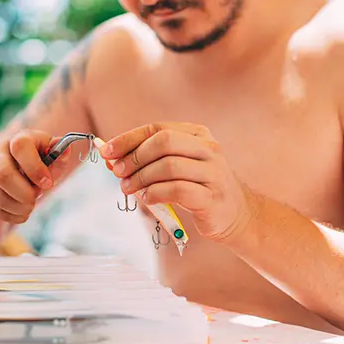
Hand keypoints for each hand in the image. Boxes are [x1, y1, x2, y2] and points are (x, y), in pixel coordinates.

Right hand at [0, 130, 71, 224]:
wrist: (20, 167)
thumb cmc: (40, 161)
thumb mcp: (54, 158)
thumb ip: (60, 156)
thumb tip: (66, 150)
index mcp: (18, 139)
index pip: (20, 148)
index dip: (35, 169)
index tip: (48, 184)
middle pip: (3, 175)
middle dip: (24, 194)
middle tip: (36, 198)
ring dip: (18, 208)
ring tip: (30, 207)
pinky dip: (8, 215)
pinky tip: (20, 213)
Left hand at [99, 122, 253, 241]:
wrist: (236, 215)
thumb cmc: (199, 188)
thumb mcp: (175, 168)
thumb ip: (147, 160)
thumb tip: (110, 157)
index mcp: (198, 134)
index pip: (158, 128)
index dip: (128, 139)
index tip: (107, 151)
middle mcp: (209, 148)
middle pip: (164, 142)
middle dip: (135, 157)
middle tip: (118, 172)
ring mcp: (214, 172)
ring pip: (169, 166)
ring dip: (141, 177)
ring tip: (129, 188)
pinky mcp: (213, 197)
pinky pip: (177, 190)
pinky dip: (155, 193)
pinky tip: (146, 198)